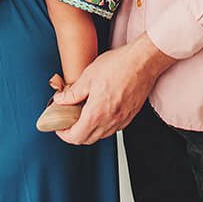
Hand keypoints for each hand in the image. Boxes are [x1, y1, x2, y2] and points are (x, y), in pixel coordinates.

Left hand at [54, 35, 176, 143]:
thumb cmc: (119, 65)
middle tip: (68, 121)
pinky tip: (99, 111)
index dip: (64, 134)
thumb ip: (73, 93)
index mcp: (97, 113)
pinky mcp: (130, 115)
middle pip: (88, 140)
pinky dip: (102, 125)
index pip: (76, 137)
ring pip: (101, 135)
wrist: (144, 61)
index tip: (59, 127)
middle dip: (74, 134)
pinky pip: (113, 128)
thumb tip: (60, 100)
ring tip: (82, 115)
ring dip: (89, 130)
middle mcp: (110, 121)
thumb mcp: (88, 76)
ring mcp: (122, 120)